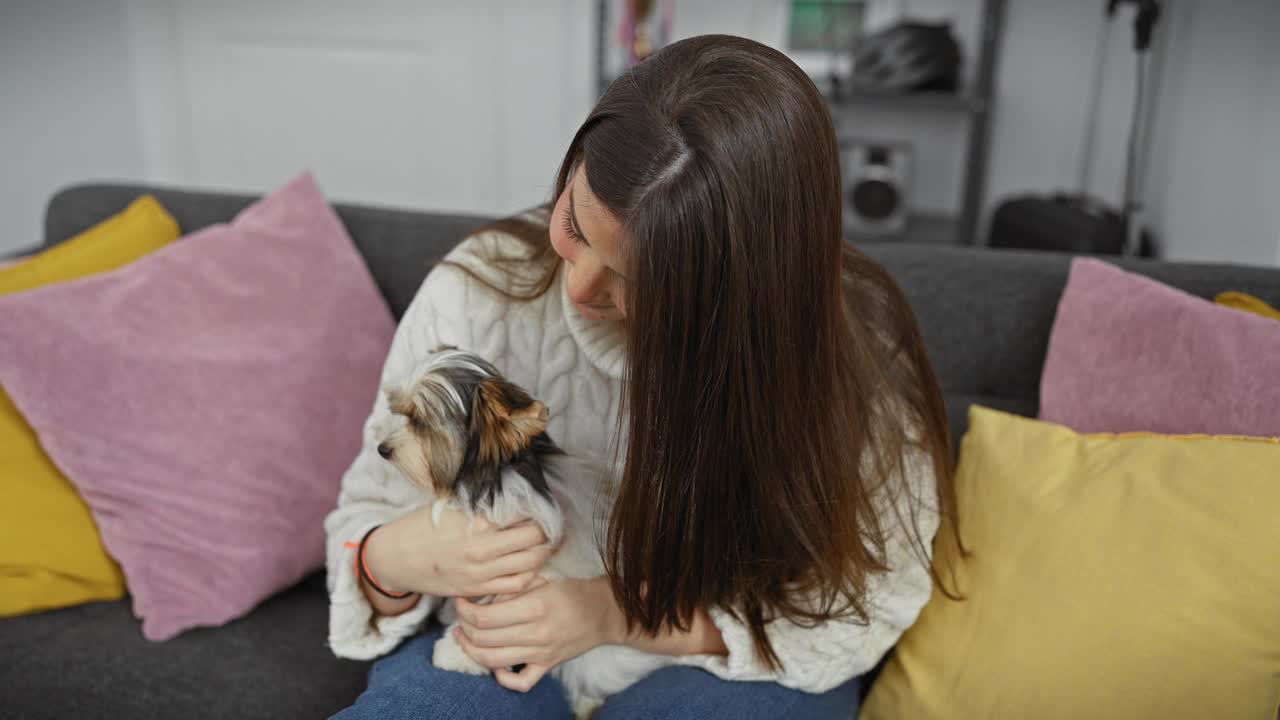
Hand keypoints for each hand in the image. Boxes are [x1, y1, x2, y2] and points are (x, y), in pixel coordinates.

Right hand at [364, 505, 551, 598]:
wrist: (395, 558)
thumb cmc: (421, 526)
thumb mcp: (449, 505)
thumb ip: (480, 501)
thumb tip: (512, 488)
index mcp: (475, 520)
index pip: (523, 511)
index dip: (540, 505)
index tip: (547, 502)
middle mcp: (481, 547)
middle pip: (534, 537)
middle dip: (548, 529)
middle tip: (553, 523)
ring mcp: (480, 571)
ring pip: (531, 563)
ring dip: (544, 552)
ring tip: (547, 543)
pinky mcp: (477, 589)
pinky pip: (516, 585)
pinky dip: (530, 575)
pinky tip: (531, 565)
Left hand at [453, 575, 622, 691]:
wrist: (603, 612)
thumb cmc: (571, 591)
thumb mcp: (541, 578)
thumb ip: (513, 587)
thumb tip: (484, 596)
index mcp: (534, 607)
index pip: (484, 617)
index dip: (464, 610)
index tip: (460, 601)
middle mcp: (536, 633)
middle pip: (483, 640)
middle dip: (463, 628)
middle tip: (460, 618)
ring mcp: (541, 653)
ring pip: (493, 661)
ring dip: (471, 650)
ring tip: (464, 637)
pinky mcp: (547, 666)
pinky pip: (520, 682)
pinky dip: (501, 677)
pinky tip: (494, 664)